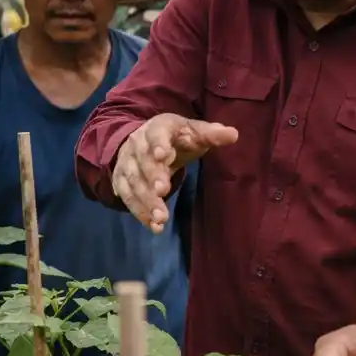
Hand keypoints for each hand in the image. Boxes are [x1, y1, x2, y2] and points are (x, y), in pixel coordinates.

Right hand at [113, 113, 236, 232]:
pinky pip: (128, 199)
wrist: (143, 142)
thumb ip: (210, 134)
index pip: (156, 134)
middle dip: (152, 176)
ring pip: (134, 183)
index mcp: (157, 129)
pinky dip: (141, 213)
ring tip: (161, 218)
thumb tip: (233, 134)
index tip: (163, 156)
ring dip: (146, 201)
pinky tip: (155, 226)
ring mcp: (128, 164)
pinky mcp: (122, 181)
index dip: (158, 144)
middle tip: (162, 190)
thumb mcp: (192, 132)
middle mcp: (138, 145)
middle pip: (143, 161)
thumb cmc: (175, 138)